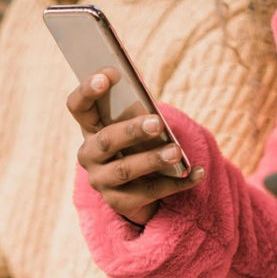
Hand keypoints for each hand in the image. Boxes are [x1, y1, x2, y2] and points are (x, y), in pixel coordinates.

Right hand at [67, 69, 204, 225]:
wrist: (137, 190)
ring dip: (151, 159)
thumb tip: (147, 93)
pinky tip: (198, 173)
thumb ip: (136, 109)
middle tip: (156, 123)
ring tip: (176, 152)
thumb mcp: (133, 125)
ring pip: (124, 170)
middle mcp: (89, 155)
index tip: (108, 75)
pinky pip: (150, 192)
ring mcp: (102, 181)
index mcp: (90, 128)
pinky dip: (177, 183)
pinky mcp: (120, 202)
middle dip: (130, 131)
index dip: (87, 90)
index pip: (78, 106)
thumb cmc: (138, 145)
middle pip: (105, 141)